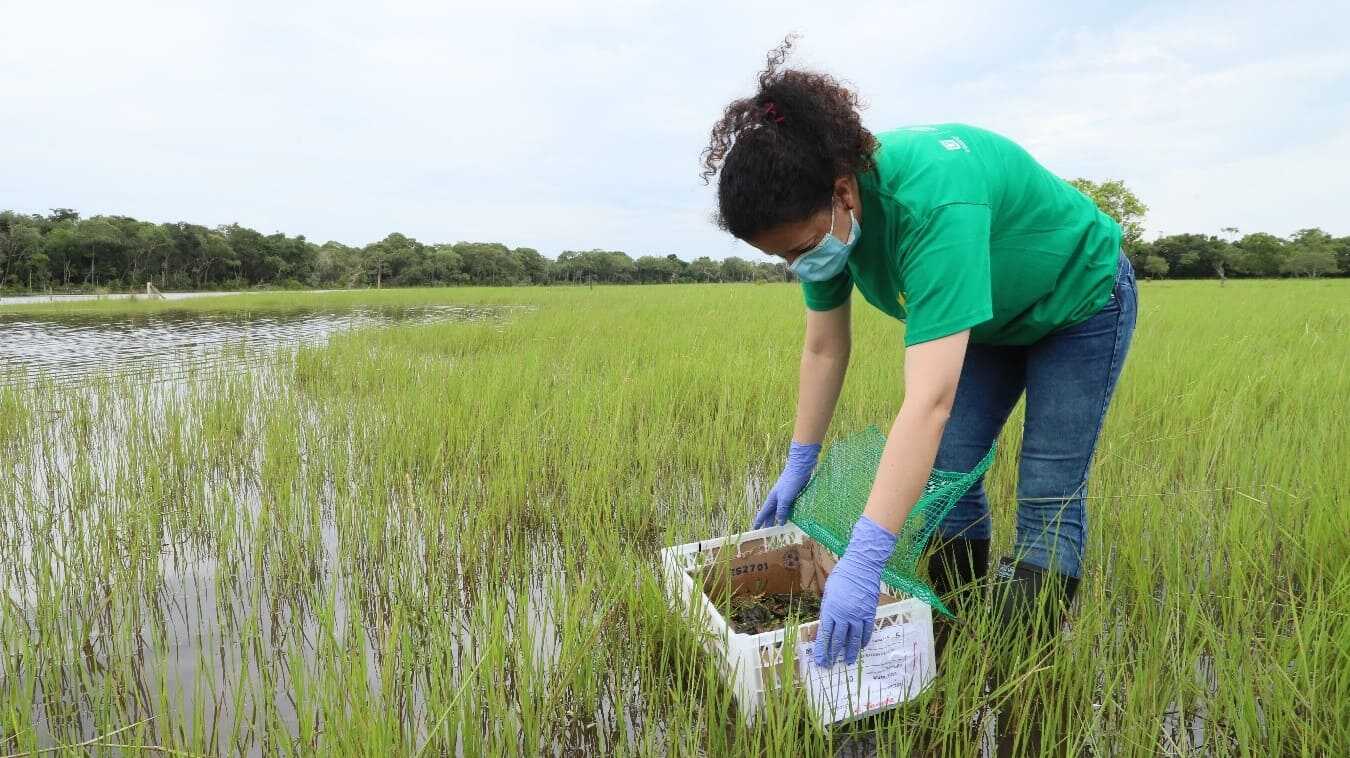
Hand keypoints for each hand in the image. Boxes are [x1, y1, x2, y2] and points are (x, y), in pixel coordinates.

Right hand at [752, 441, 819, 527]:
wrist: (799, 468)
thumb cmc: (790, 482)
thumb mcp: (785, 498)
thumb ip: (782, 510)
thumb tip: (779, 522)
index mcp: (772, 499)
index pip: (763, 513)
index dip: (758, 522)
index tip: (754, 529)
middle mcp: (776, 498)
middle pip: (771, 513)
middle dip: (768, 522)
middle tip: (768, 532)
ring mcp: (784, 496)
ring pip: (779, 510)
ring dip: (778, 518)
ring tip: (779, 527)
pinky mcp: (792, 494)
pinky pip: (788, 507)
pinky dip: (787, 513)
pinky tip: (791, 516)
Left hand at [814, 515, 896, 665]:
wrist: (861, 566)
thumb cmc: (841, 576)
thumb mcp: (828, 593)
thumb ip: (828, 609)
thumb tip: (827, 624)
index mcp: (830, 609)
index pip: (825, 635)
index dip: (822, 649)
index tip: (820, 660)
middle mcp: (844, 615)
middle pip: (838, 640)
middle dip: (833, 654)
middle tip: (831, 666)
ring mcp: (858, 615)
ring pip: (854, 639)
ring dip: (850, 652)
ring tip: (847, 662)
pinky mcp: (870, 613)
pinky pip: (867, 631)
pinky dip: (863, 641)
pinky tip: (860, 647)